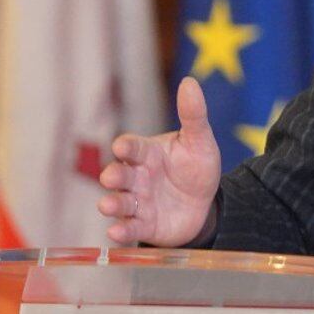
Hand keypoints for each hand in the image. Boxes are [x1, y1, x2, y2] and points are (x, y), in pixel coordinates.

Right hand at [98, 76, 221, 245]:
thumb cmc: (196, 167)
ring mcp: (138, 202)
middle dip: (113, 176)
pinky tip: (115, 231)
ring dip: (112, 204)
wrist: (206, 204)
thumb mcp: (199, 141)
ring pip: (119, 202)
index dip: (126, 148)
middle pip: (119, 175)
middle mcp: (137, 177)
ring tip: (107, 206)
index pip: (132, 148)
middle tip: (110, 177)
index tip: (122, 147)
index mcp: (147, 153)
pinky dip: (121, 230)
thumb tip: (190, 82)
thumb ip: (193, 115)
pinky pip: (130, 227)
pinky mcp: (144, 225)